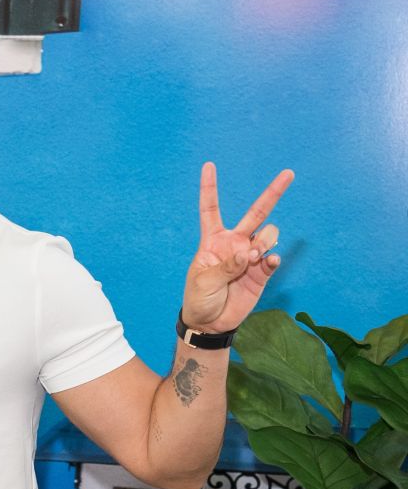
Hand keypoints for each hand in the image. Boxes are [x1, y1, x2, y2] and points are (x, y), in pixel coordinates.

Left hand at [181, 162, 294, 332]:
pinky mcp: (262, 272)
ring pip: (268, 235)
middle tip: (288, 173)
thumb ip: (226, 265)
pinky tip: (267, 262)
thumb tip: (248, 253)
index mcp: (213, 240)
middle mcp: (234, 243)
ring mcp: (250, 256)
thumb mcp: (203, 280)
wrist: (210, 322)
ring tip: (250, 260)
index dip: (210, 187)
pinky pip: (273, 259)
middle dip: (273, 193)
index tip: (209, 165)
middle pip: (256, 213)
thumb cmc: (199, 298)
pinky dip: (272, 259)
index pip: (211, 208)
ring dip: (263, 243)